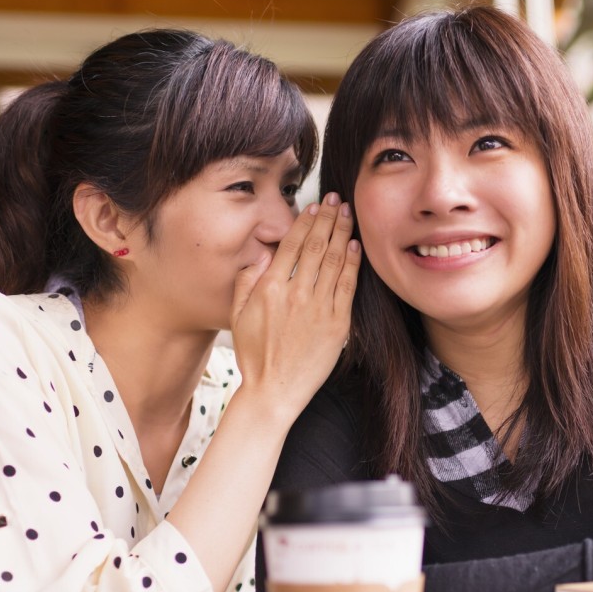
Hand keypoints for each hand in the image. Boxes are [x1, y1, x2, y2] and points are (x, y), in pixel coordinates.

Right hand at [229, 192, 359, 421]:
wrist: (273, 392)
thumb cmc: (254, 355)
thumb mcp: (237, 315)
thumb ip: (247, 280)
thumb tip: (261, 253)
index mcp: (269, 290)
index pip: (291, 245)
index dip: (305, 222)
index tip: (314, 206)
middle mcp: (295, 295)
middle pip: (315, 246)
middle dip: (328, 219)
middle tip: (336, 199)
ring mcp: (318, 309)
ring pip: (334, 261)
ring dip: (343, 233)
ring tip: (348, 214)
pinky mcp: (337, 325)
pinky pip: (347, 286)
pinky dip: (352, 263)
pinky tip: (355, 246)